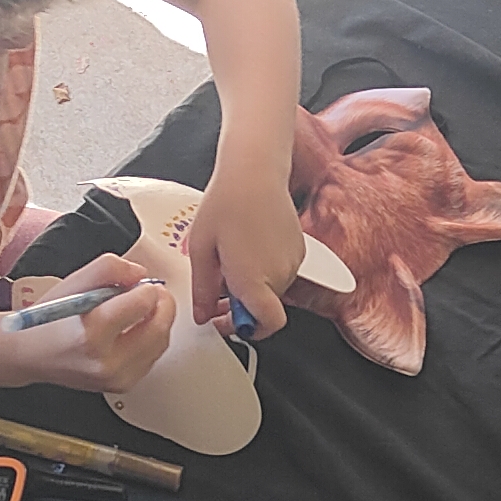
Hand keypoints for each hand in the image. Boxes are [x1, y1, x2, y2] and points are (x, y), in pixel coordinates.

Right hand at [12, 253, 174, 393]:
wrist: (31, 354)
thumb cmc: (49, 319)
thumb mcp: (74, 282)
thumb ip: (110, 268)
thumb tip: (140, 275)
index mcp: (90, 335)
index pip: (140, 305)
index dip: (146, 289)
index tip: (140, 284)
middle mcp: (105, 362)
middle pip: (159, 328)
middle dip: (163, 304)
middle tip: (155, 292)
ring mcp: (115, 379)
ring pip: (161, 344)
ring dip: (159, 321)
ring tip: (144, 308)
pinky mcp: (121, 386)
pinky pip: (152, 358)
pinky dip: (151, 340)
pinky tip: (136, 329)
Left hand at [179, 170, 306, 338]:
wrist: (255, 171)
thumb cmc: (226, 202)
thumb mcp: (201, 249)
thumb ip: (203, 289)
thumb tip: (203, 315)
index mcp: (253, 279)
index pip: (267, 324)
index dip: (248, 330)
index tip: (228, 321)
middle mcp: (279, 275)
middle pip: (266, 309)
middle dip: (244, 306)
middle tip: (221, 289)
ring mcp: (293, 263)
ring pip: (274, 291)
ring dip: (255, 287)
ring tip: (232, 262)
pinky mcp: (300, 250)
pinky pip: (283, 273)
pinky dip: (267, 271)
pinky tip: (249, 249)